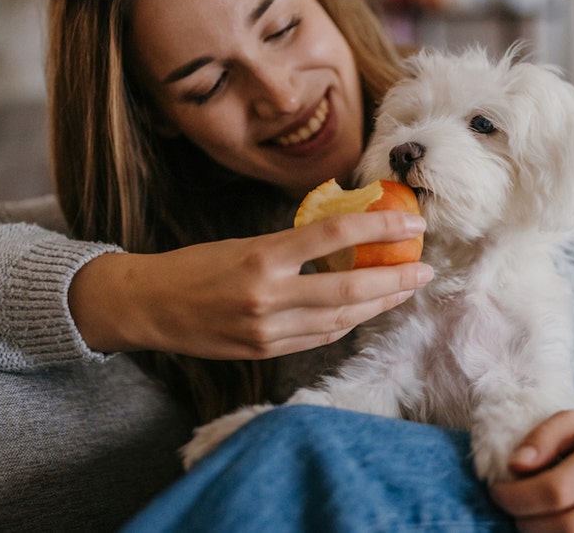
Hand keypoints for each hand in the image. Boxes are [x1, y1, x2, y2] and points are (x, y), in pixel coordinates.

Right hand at [69, 210, 431, 358]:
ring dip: (377, 305)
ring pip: (339, 319)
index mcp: (262, 257)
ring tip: (403, 289)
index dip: (379, 225)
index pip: (333, 235)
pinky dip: (346, 323)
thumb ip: (289, 246)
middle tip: (425, 269)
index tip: (411, 221)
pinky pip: (318, 337)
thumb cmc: (194, 265)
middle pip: (349, 290)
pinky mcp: (264, 352)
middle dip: (394, 280)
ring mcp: (267, 330)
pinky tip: (365, 310)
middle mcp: (267, 297)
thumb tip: (341, 238)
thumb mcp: (241, 243)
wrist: (148, 306)